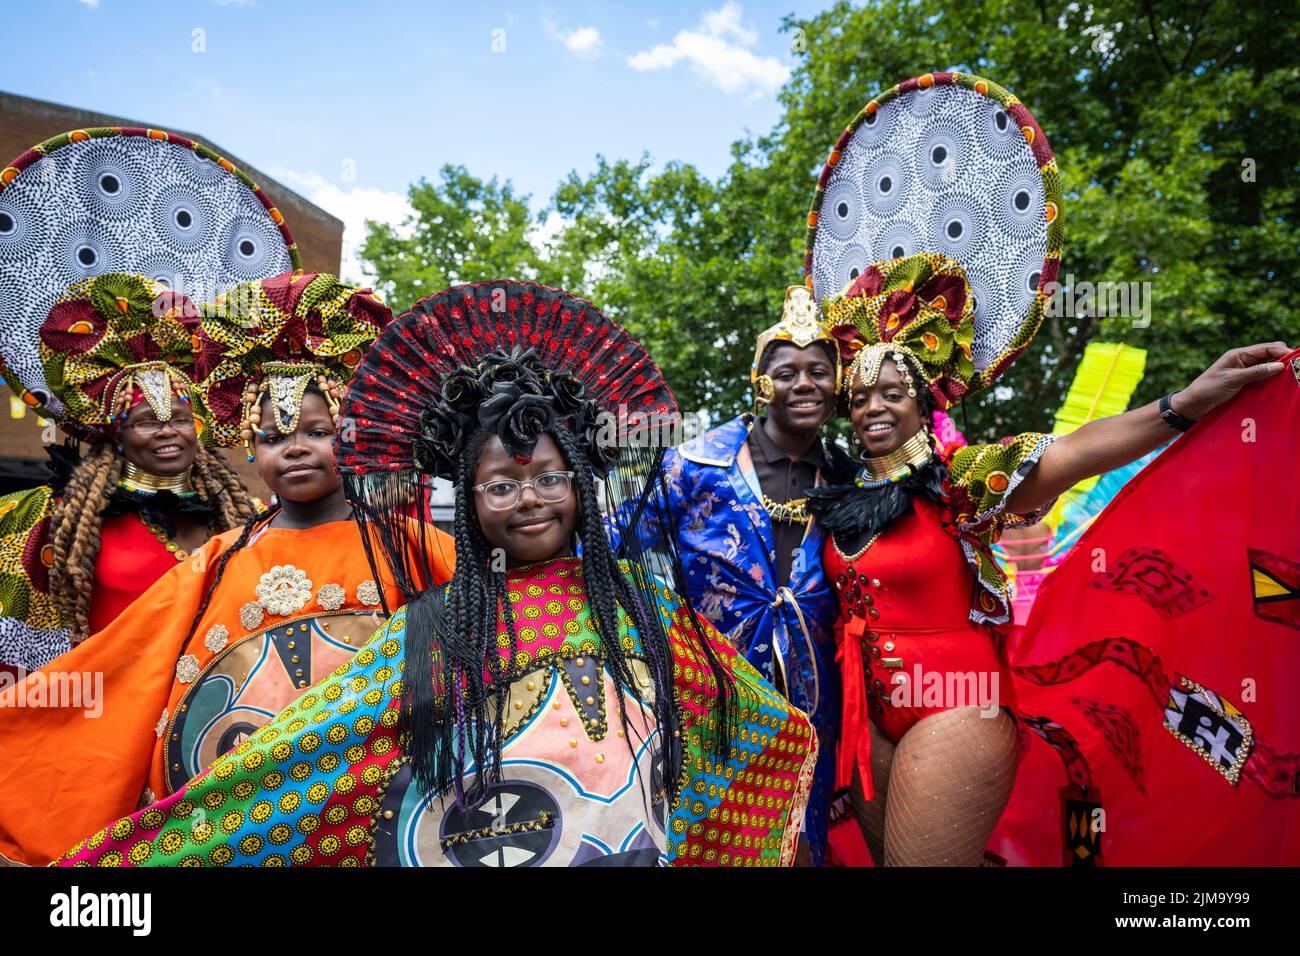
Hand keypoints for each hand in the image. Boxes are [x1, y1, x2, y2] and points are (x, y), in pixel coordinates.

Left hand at [1173, 342, 1292, 419]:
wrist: (1194, 404)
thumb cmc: (1209, 389)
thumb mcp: (1233, 380)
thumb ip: (1256, 372)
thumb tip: (1280, 366)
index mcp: (1239, 354)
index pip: (1267, 348)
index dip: (1283, 352)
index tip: (1296, 360)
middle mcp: (1244, 360)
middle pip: (1270, 356)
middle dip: (1284, 360)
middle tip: (1296, 371)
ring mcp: (1244, 371)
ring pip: (1268, 367)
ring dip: (1278, 371)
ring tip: (1291, 379)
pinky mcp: (1244, 382)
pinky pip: (1262, 378)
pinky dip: (1271, 380)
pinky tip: (1279, 387)